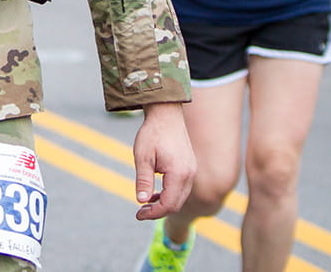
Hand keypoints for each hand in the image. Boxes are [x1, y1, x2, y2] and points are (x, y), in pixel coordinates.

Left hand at [131, 102, 194, 220]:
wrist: (166, 114)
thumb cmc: (152, 134)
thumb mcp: (143, 158)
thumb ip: (143, 181)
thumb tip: (141, 201)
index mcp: (179, 173)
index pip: (169, 204)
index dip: (153, 213)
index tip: (138, 214)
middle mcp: (190, 174)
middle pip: (176, 204)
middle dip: (158, 211)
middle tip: (140, 212)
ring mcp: (192, 171)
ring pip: (180, 197)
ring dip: (164, 203)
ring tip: (145, 204)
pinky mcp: (189, 167)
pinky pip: (181, 188)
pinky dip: (169, 194)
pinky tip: (154, 194)